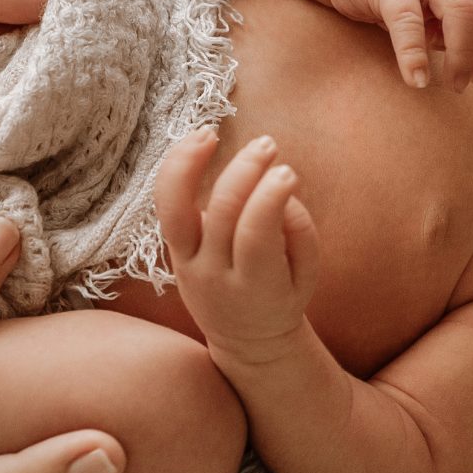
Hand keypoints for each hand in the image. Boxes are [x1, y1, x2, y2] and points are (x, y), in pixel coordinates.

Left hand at [154, 130, 319, 365]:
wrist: (246, 339)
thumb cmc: (284, 298)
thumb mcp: (307, 276)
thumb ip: (299, 233)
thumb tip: (280, 191)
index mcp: (255, 288)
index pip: (255, 237)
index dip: (269, 200)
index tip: (287, 173)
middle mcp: (212, 276)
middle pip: (221, 214)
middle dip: (245, 172)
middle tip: (269, 145)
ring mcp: (186, 263)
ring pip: (175, 210)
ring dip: (191, 164)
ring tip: (211, 133)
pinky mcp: (172, 250)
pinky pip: (165, 205)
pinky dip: (175, 170)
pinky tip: (196, 143)